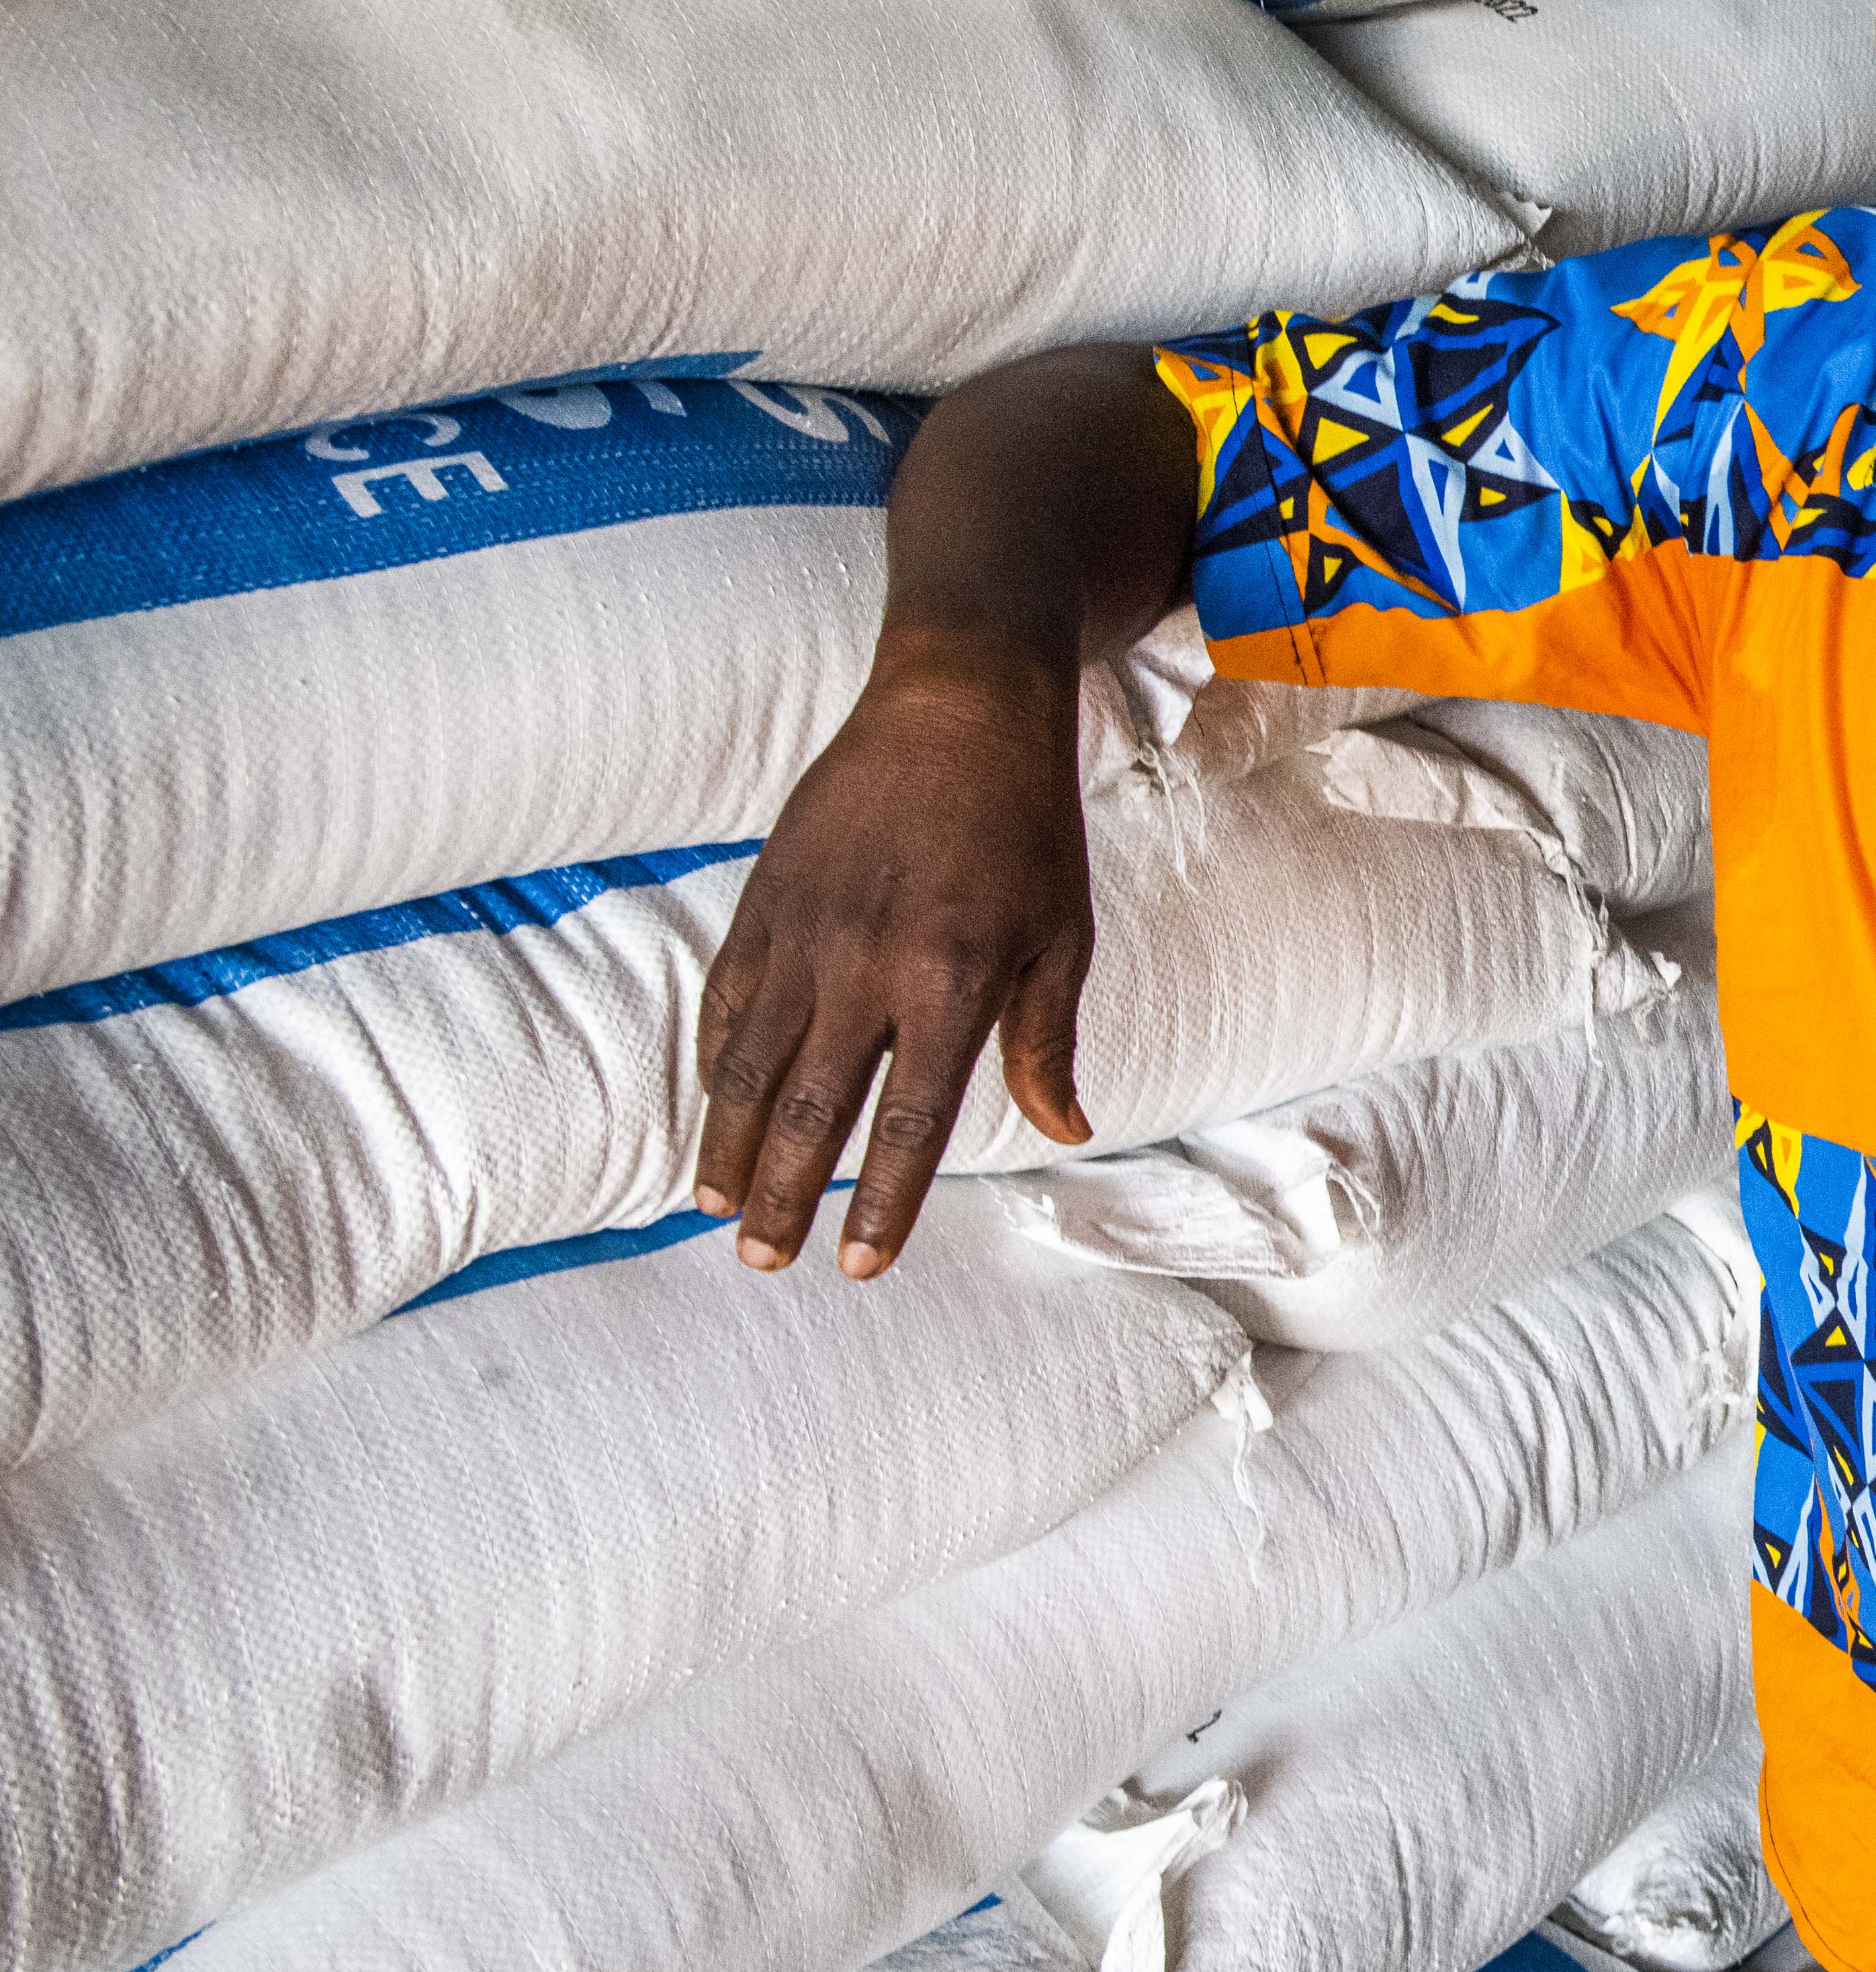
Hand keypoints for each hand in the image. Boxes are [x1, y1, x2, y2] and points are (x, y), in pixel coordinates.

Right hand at [694, 635, 1098, 1278]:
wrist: (956, 707)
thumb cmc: (1026, 828)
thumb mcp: (1061, 934)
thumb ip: (1046, 1042)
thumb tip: (1062, 1132)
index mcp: (954, 977)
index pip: (912, 1118)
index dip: (885, 1200)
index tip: (860, 1265)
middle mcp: (869, 961)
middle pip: (815, 1107)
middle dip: (786, 1194)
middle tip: (764, 1261)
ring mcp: (805, 929)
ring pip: (750, 1062)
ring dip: (731, 1144)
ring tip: (718, 1208)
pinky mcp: (763, 898)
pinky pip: (726, 998)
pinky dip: (717, 1062)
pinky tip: (718, 1110)